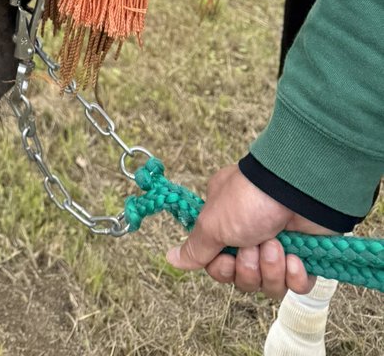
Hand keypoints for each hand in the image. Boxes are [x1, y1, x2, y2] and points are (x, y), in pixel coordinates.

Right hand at [166, 165, 332, 298]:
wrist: (297, 191)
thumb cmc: (250, 199)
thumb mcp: (213, 223)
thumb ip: (196, 247)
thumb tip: (172, 258)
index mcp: (225, 225)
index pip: (217, 265)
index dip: (222, 269)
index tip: (227, 258)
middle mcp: (250, 236)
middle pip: (243, 278)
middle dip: (248, 268)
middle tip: (252, 247)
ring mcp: (278, 247)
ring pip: (269, 284)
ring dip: (271, 268)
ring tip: (276, 245)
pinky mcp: (305, 256)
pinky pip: (297, 285)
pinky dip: (294, 276)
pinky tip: (295, 258)